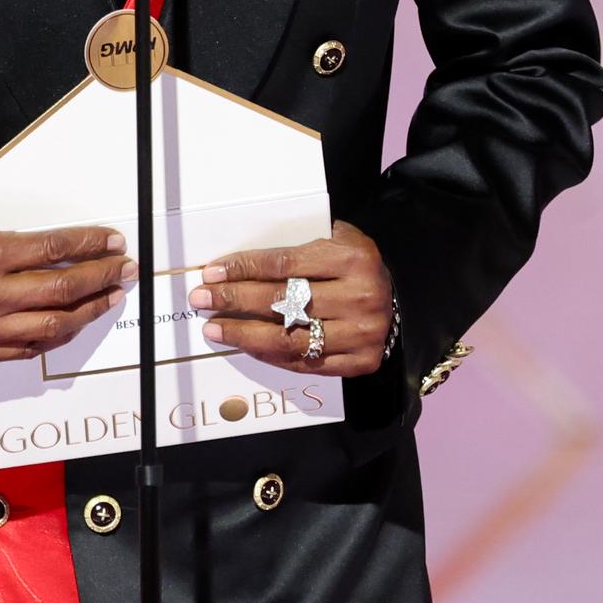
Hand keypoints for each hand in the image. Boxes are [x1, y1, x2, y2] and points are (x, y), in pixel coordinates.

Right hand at [0, 175, 136, 366]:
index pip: (50, 250)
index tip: (111, 239)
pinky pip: (23, 351)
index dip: (88, 245)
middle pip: (59, 291)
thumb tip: (24, 177)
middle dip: (100, 278)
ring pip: (49, 328)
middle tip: (124, 268)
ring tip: (109, 297)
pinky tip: (71, 322)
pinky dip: (53, 337)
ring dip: (87, 312)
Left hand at [190, 219, 394, 376]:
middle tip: (201, 298)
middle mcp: (360, 296)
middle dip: (235, 299)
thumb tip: (240, 260)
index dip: (244, 268)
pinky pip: (304, 362)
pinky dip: (270, 356)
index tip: (211, 272)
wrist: (400, 300)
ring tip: (214, 329)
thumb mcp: (340, 239)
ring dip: (244, 334)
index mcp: (353, 258)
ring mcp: (362, 333)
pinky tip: (246, 346)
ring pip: (289, 338)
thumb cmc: (356, 266)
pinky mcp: (361, 361)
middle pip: (282, 301)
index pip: (285, 264)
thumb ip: (302, 245)